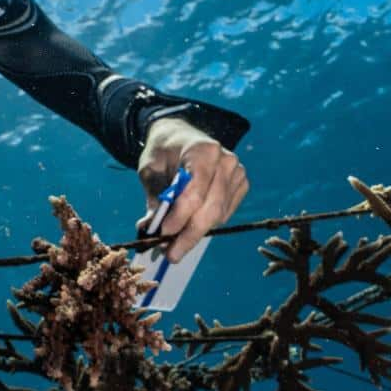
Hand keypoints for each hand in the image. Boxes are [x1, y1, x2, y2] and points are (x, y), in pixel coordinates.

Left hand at [135, 117, 249, 263]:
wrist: (179, 137)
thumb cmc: (163, 153)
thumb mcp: (150, 170)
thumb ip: (154, 198)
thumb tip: (150, 228)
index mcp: (203, 150)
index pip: (195, 191)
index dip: (180, 215)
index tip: (163, 233)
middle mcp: (226, 160)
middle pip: (210, 208)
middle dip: (189, 235)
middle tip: (171, 254)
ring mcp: (237, 172)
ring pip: (218, 214)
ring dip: (195, 233)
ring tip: (175, 245)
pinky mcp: (240, 184)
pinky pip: (224, 214)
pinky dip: (206, 225)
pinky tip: (189, 228)